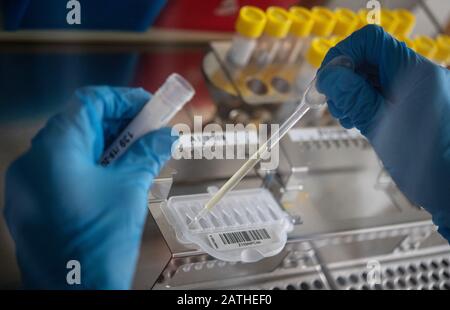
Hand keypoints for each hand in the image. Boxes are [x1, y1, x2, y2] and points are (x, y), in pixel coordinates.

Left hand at [4, 87, 176, 288]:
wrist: (76, 293)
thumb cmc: (99, 242)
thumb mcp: (130, 190)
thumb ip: (148, 154)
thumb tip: (167, 135)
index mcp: (55, 151)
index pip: (88, 103)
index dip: (121, 99)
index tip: (148, 107)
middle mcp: (32, 162)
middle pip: (78, 124)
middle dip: (117, 124)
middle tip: (148, 130)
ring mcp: (27, 185)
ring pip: (69, 149)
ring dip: (105, 146)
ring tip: (136, 154)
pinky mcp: (31, 205)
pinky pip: (60, 172)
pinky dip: (89, 166)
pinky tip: (114, 177)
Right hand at [317, 25, 449, 239]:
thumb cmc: (427, 162)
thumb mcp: (381, 126)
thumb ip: (354, 96)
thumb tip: (328, 75)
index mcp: (414, 72)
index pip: (370, 41)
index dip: (343, 55)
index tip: (327, 80)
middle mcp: (417, 74)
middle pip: (369, 57)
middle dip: (344, 77)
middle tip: (333, 104)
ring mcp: (416, 89)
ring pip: (372, 75)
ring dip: (350, 92)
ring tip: (345, 116)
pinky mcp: (412, 103)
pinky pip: (381, 91)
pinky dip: (362, 101)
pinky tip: (356, 119)